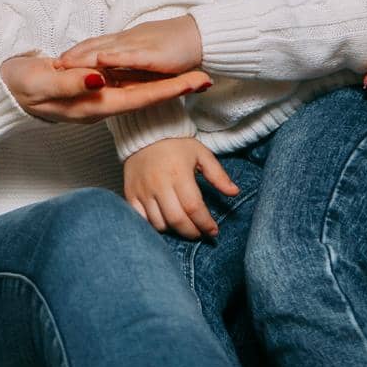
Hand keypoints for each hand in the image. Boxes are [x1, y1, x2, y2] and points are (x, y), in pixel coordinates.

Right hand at [0, 52, 210, 122]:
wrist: (3, 91)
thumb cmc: (21, 86)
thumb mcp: (43, 82)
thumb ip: (71, 81)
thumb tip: (100, 78)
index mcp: (92, 104)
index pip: (139, 97)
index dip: (169, 90)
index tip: (194, 83)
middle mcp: (98, 103)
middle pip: (145, 96)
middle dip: (176, 88)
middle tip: (205, 78)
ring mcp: (94, 97)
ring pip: (136, 90)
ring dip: (163, 83)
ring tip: (190, 75)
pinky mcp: (89, 88)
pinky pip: (122, 84)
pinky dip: (142, 79)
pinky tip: (155, 74)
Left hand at [53, 15, 203, 79]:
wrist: (202, 36)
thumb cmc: (176, 43)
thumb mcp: (145, 48)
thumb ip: (127, 55)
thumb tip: (108, 64)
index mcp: (125, 40)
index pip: (94, 45)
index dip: (76, 52)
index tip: (59, 60)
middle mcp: (127, 41)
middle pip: (94, 46)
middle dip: (72, 56)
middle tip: (53, 65)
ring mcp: (139, 46)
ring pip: (106, 51)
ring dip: (85, 57)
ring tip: (66, 63)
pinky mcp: (152, 55)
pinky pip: (130, 57)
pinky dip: (114, 58)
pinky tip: (101, 62)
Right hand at [124, 138, 239, 240]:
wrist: (144, 134)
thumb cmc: (176, 145)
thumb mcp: (201, 154)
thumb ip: (218, 175)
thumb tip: (235, 192)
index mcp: (179, 173)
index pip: (193, 208)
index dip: (205, 224)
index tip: (213, 231)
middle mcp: (159, 184)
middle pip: (177, 220)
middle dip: (192, 232)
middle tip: (200, 233)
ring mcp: (142, 190)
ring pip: (159, 223)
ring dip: (174, 230)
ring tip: (183, 226)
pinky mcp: (130, 194)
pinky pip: (141, 220)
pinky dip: (153, 226)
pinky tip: (164, 222)